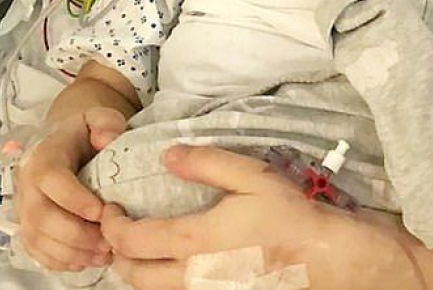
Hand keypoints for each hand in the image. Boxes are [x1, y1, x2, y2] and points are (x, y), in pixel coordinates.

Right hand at [14, 106, 126, 270]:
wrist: (67, 141)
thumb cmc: (86, 133)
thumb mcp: (100, 117)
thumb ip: (106, 123)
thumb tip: (107, 139)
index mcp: (44, 156)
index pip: (50, 179)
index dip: (74, 199)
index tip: (102, 211)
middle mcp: (27, 184)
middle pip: (40, 216)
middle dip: (75, 234)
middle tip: (108, 240)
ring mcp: (25, 208)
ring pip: (37, 239)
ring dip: (71, 252)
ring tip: (104, 254)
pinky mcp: (29, 226)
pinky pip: (36, 251)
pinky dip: (61, 262)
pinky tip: (87, 261)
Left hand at [101, 146, 423, 289]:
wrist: (321, 255)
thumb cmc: (288, 213)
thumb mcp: (251, 176)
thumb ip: (207, 163)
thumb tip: (167, 155)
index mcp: (195, 241)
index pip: (132, 240)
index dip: (111, 225)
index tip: (110, 208)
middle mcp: (193, 275)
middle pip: (133, 275)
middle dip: (115, 253)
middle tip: (118, 228)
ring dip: (135, 269)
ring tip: (140, 244)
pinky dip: (161, 279)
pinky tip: (174, 260)